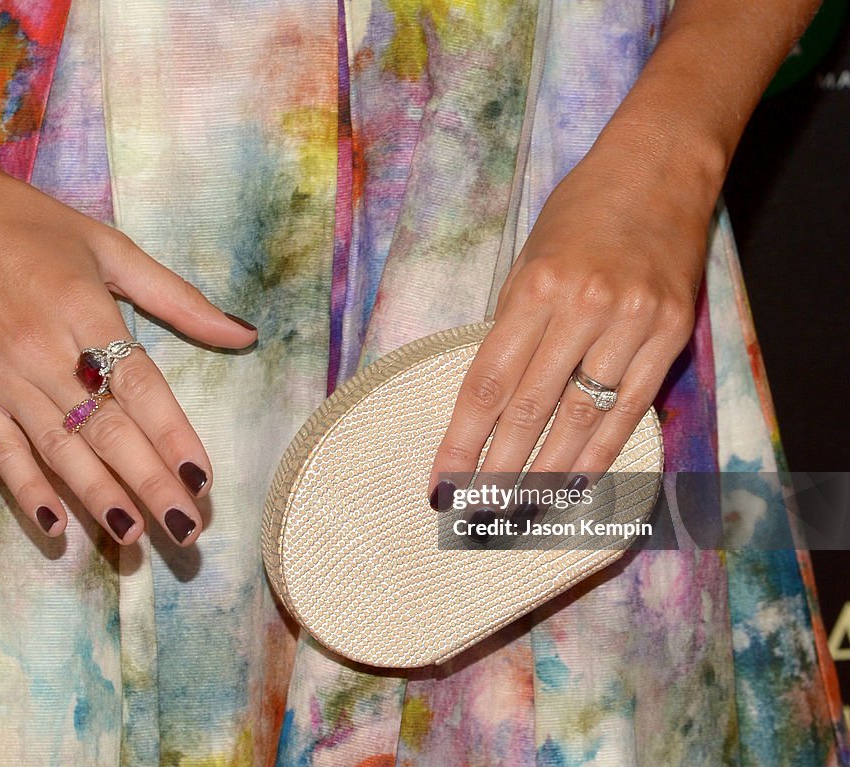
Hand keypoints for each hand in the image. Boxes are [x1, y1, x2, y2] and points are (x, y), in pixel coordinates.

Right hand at [0, 154, 255, 544]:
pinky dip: (29, 490)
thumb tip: (244, 334)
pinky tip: (57, 527)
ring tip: (137, 538)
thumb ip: (177, 297)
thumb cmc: (25, 222)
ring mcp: (0, 375)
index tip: (204, 480)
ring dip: (100, 498)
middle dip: (150, 483)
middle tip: (186, 530)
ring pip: (60, 449)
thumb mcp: (108, 246)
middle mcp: (42, 349)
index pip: (141, 388)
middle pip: (107, 429)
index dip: (174, 437)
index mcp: (85, 309)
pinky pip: (2, 451)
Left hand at [428, 138, 708, 509]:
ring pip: (582, 419)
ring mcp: (632, 323)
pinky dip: (602, 452)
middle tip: (476, 516)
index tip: (441, 483)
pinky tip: (577, 484)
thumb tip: (494, 399)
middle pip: (531, 411)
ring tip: (521, 514)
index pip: (488, 385)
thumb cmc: (581, 213)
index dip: (461, 442)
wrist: (660, 169)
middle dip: (498, 471)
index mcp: (533, 287)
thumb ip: (514, 326)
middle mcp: (583, 308)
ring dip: (548, 475)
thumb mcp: (528, 258)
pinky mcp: (670, 333)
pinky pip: (630, 409)